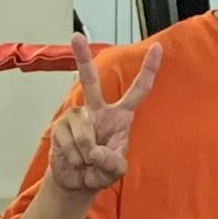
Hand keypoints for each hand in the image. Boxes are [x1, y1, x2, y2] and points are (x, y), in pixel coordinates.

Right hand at [40, 34, 160, 200]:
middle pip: (90, 82)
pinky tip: (74, 159)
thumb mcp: (115, 171)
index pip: (138, 91)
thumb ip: (113, 163)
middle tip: (76, 37)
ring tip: (86, 161)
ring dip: (86, 153)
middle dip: (82, 59)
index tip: (157, 47)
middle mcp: (97, 111)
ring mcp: (77, 116)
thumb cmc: (100, 170)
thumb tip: (95, 151)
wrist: (76, 182)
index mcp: (119, 117)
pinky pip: (68, 140)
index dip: (148, 70)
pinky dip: (73, 156)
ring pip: (83, 131)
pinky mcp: (60, 126)